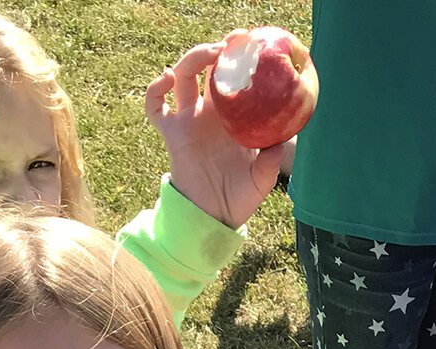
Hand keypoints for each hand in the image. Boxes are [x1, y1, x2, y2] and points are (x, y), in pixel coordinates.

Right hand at [145, 40, 291, 229]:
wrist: (214, 217)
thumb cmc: (240, 196)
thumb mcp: (263, 178)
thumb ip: (270, 160)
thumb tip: (281, 141)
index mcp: (231, 117)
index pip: (231, 77)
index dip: (237, 58)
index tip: (249, 43)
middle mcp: (208, 113)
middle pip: (205, 68)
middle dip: (215, 50)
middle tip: (231, 43)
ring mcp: (188, 120)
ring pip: (181, 77)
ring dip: (193, 59)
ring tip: (209, 54)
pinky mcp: (172, 133)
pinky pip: (155, 107)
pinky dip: (155, 90)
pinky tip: (165, 79)